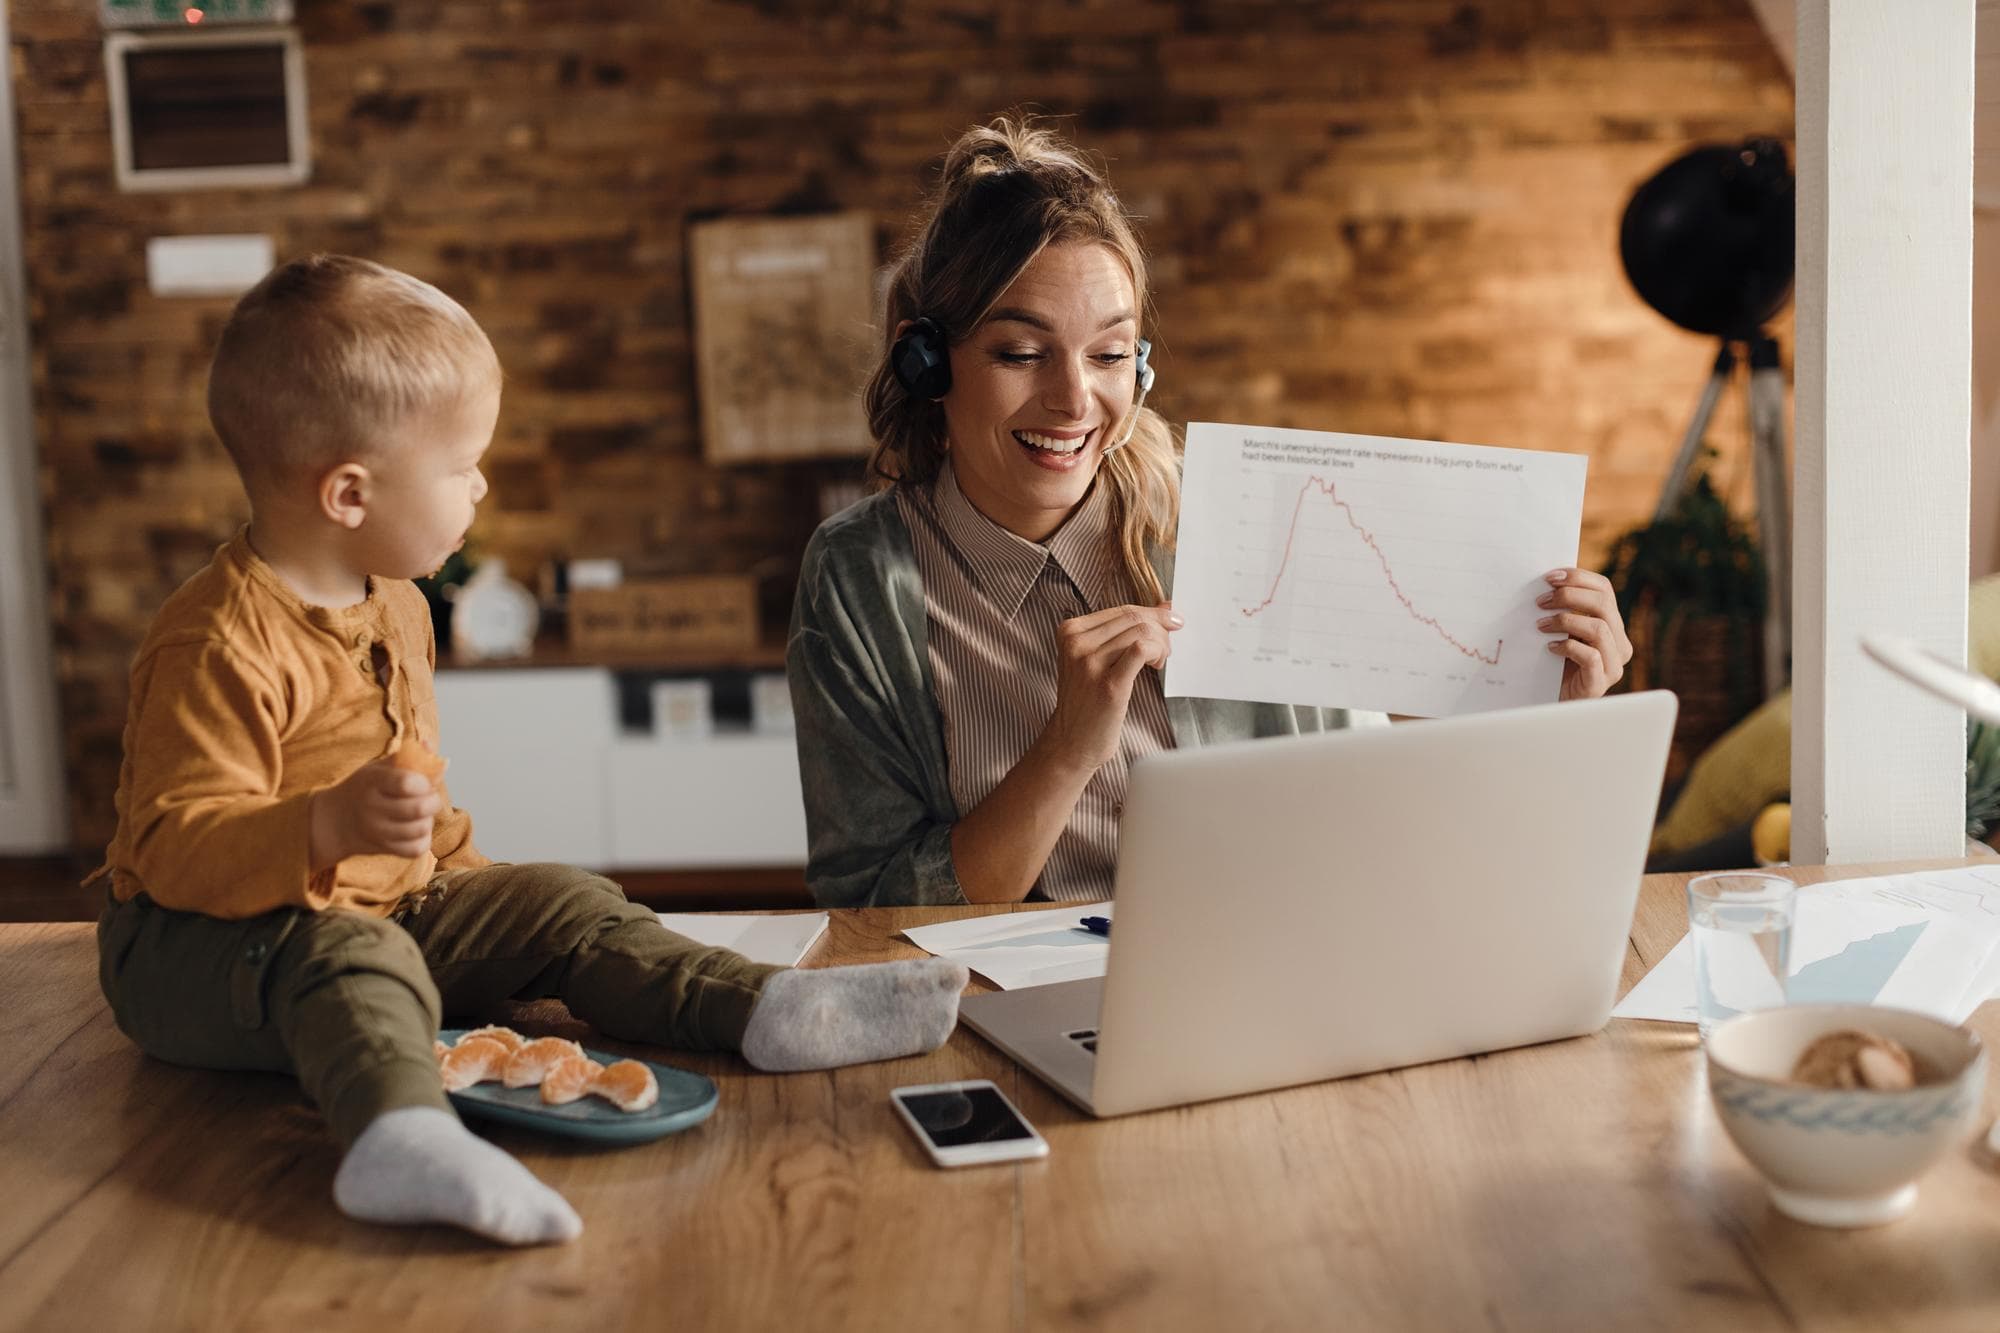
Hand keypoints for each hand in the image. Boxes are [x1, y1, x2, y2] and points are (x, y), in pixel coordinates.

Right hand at [309, 757, 442, 867]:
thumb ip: (412, 759)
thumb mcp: (379, 768)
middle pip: (418, 808)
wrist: (334, 820)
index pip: (406, 783)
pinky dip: (423, 839)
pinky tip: (415, 829)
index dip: (424, 783)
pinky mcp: (383, 849)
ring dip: (428, 820)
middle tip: (428, 798)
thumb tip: (445, 761)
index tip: (422, 783)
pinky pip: (416, 849)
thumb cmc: (365, 788)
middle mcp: (372, 807)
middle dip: (433, 801)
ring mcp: (376, 831)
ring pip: (421, 829)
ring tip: (420, 814)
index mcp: (372, 781)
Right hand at [1037, 602, 1181, 772]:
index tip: (1170, 622)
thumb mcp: (1094, 659)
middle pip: (1133, 618)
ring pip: (1141, 632)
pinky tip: (1156, 666)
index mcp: (1070, 632)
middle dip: (1160, 628)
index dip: (1152, 614)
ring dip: (1160, 644)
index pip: (1122, 610)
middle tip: (1166, 647)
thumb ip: (1124, 632)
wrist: (1072, 741)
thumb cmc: (1087, 700)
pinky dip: (1157, 652)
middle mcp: (1076, 643)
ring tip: (1158, 661)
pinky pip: (1141, 650)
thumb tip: (1166, 607)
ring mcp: (1090, 663)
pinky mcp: (1109, 684)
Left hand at [1538, 569, 1632, 699]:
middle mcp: (1619, 644)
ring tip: (1540, 624)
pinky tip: (1549, 648)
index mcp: (1612, 626)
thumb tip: (1547, 582)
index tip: (1549, 577)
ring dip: (1565, 621)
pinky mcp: (1599, 684)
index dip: (1578, 578)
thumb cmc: (1552, 665)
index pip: (1605, 590)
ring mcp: (1613, 666)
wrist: (1548, 704)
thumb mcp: (1561, 632)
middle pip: (1603, 604)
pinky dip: (1567, 647)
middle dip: (1569, 596)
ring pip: (1599, 628)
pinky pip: (1591, 657)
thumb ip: (1564, 610)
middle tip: (1540, 601)